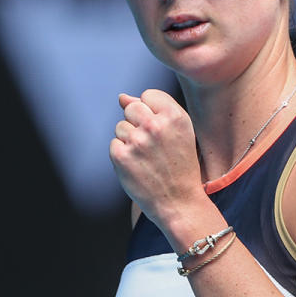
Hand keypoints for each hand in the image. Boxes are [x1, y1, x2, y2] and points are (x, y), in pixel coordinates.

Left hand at [110, 89, 204, 227]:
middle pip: (131, 108)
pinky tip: (138, 166)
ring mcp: (136, 141)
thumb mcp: (180, 132)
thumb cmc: (180, 165)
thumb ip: (155, 109)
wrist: (179, 201)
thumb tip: (122, 97)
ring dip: (129, 140)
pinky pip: (114, 144)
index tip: (161, 130)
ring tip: (147, 158)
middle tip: (153, 145)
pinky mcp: (121, 156)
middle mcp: (155, 125)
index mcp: (175, 116)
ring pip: (121, 127)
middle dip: (137, 123)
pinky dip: (123, 155)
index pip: (148, 95)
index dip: (151, 111)